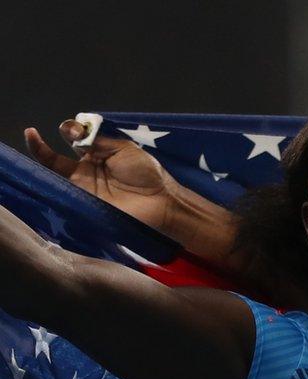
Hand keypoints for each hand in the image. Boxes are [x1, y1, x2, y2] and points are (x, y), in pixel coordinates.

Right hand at [24, 120, 180, 230]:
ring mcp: (84, 182)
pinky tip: (37, 161)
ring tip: (31, 137)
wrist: (158, 202)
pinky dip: (46, 174)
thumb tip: (76, 132)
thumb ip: (98, 141)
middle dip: (56, 138)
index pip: (80, 137)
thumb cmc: (147, 174)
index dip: (75, 130)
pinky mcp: (82, 197)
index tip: (77, 129)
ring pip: (55, 166)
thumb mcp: (124, 149)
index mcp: (102, 151)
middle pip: (64, 150)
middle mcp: (90, 165)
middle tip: (51, 133)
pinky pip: (60, 185)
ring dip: (41, 151)